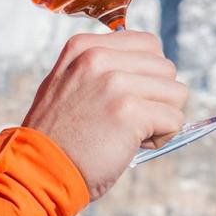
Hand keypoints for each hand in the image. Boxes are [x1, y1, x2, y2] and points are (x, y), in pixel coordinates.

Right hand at [22, 31, 187, 200]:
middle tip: (128, 121)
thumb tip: (151, 69)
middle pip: (166, 68)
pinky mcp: (129, 111)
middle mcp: (98, 58)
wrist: (38, 171)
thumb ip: (101, 68)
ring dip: (162, 118)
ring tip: (131, 133)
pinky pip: (174, 119)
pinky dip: (162, 137)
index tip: (126, 99)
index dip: (148, 76)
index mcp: (84, 47)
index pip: (149, 44)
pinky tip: (134, 146)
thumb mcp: (68, 84)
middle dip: (157, 98)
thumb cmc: (58, 137)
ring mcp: (115, 82)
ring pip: (177, 92)